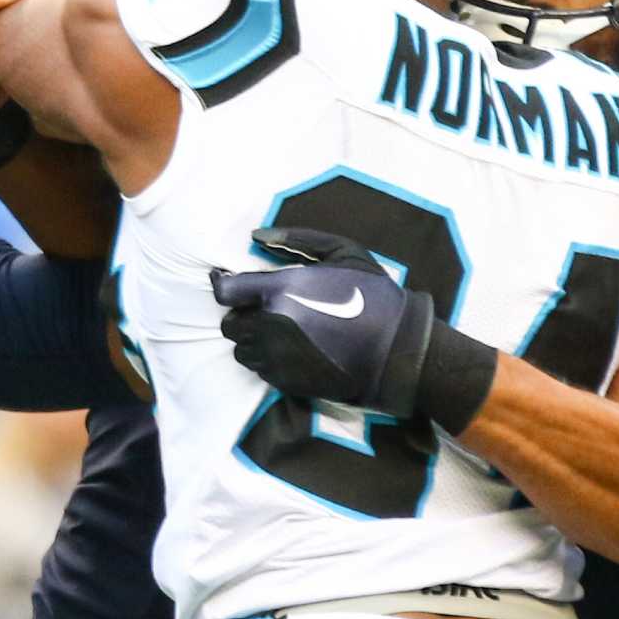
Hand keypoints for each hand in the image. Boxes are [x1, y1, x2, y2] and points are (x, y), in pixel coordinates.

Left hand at [211, 227, 437, 416]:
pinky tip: (288, 349)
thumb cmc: (373, 295)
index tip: (224, 279)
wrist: (397, 352)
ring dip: (251, 338)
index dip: (221, 283)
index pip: (226, 291)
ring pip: (241, 350)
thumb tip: (257, 236)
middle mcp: (271, 326)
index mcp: (281, 291)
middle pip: (230, 323)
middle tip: (262, 306)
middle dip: (241, 313)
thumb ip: (297, 239)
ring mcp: (277, 358)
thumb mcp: (343, 252)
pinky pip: (259, 370)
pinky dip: (266, 359)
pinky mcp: (286, 382)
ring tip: (275, 329)